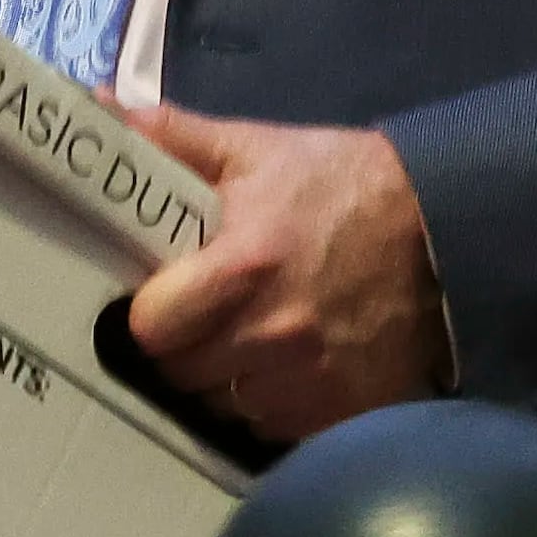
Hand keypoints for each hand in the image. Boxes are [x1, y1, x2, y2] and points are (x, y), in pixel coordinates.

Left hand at [118, 103, 455, 443]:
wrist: (447, 229)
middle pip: (180, 373)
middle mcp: (271, 336)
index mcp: (242, 268)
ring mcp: (308, 383)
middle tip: (198, 316)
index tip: (158, 296)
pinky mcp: (341, 412)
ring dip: (221, 380)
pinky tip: (281, 367)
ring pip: (223, 406)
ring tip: (239, 341)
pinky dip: (267, 403)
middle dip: (181, 346)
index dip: (148, 313)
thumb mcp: (255, 148)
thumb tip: (89, 108)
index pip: (152, 327)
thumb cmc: (340, 185)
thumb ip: (169, 136)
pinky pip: (272, 427)